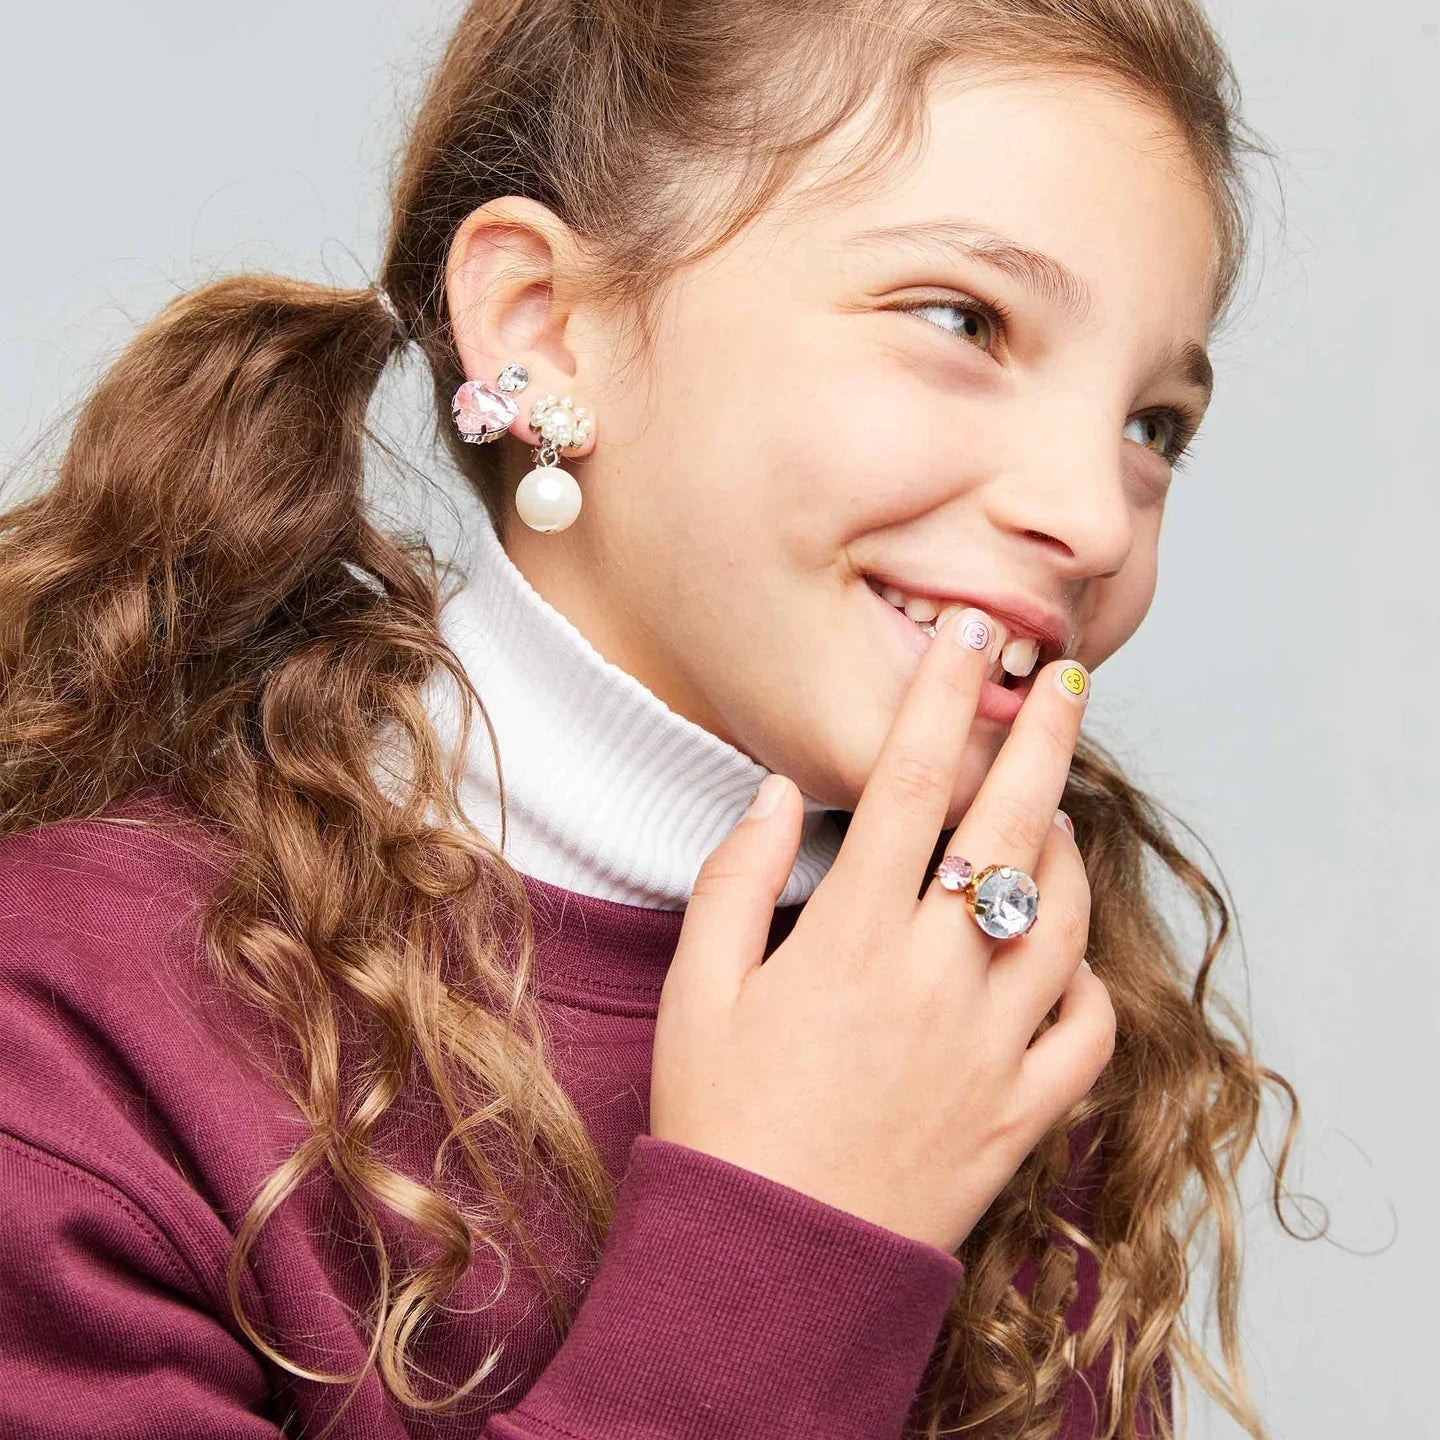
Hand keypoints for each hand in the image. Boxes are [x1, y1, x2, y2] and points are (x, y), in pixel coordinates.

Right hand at [651, 607, 1113, 1253]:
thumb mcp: (697, 991)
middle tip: (1070, 674)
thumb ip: (732, 879)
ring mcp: (990, 1046)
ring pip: (1061, 919)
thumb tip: (769, 791)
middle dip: (1046, 737)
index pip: (909, 784)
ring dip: (1068, 849)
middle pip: (1008, 828)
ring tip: (1057, 810)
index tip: (972, 632)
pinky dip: (1087, 980)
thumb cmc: (722, 1120)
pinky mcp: (1021, 1111)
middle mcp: (932, 978)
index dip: (944, 695)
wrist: (770, 1262)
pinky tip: (1062, 952)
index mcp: (848, 939)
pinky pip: (1087, 1031)